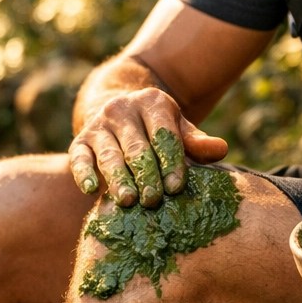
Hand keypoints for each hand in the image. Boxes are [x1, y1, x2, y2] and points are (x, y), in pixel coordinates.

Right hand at [68, 88, 227, 207]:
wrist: (118, 114)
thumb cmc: (157, 130)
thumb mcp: (178, 129)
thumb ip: (196, 142)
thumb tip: (221, 149)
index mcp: (152, 102)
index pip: (163, 134)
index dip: (170, 161)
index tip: (176, 187)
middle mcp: (122, 109)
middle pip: (137, 147)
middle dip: (146, 175)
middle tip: (153, 200)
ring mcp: (98, 125)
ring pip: (110, 155)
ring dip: (119, 179)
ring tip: (128, 200)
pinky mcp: (79, 141)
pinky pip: (79, 158)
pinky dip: (83, 173)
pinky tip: (90, 189)